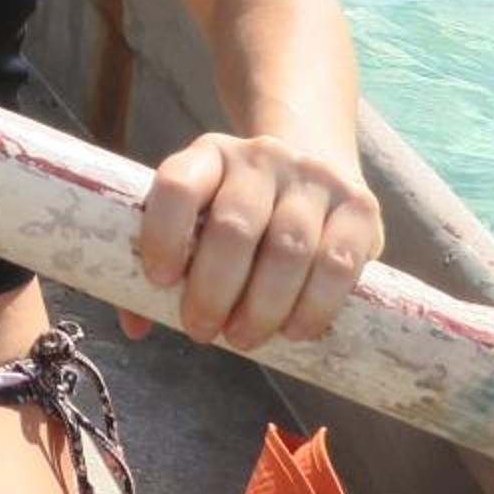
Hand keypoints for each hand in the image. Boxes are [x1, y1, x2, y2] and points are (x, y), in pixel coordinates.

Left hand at [130, 130, 382, 348]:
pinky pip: (337, 263)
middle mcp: (261, 156)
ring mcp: (313, 178)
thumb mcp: (200, 214)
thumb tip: (133, 327)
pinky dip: (314, 306)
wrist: (314, 162)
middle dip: (213, 290)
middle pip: (234, 227)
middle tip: (202, 330)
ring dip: (262, 307)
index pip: (178, 185)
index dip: (164, 234)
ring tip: (244, 339)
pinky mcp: (360, 206)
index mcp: (209, 154)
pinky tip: (294, 331)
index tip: (159, 281)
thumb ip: (164, 262)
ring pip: (289, 250)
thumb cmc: (239, 206)